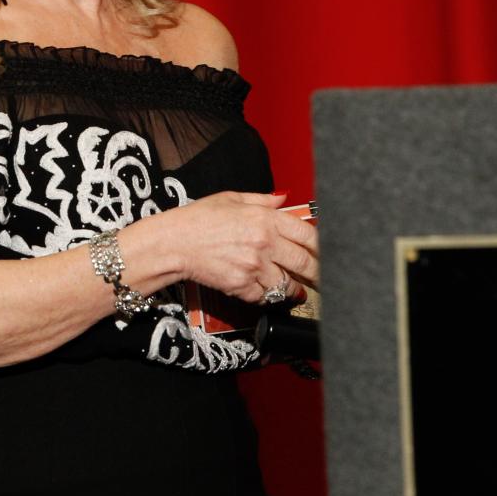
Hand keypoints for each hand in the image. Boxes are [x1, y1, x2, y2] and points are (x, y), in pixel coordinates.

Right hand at [169, 191, 319, 303]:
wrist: (174, 243)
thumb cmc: (198, 219)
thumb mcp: (231, 199)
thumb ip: (262, 200)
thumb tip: (283, 200)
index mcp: (265, 218)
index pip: (308, 234)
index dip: (321, 246)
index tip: (322, 253)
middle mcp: (264, 243)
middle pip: (305, 263)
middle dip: (315, 272)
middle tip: (317, 276)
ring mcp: (254, 267)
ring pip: (287, 284)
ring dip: (290, 286)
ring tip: (288, 284)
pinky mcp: (242, 286)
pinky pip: (265, 296)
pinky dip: (267, 294)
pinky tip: (263, 287)